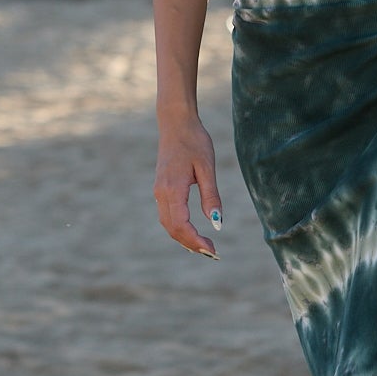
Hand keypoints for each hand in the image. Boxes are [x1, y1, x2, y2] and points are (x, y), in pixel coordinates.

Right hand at [154, 114, 222, 259]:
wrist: (175, 123)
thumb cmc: (194, 141)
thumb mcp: (207, 168)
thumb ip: (211, 196)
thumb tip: (217, 223)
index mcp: (173, 189)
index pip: (181, 225)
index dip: (196, 241)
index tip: (213, 249)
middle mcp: (162, 193)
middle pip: (173, 229)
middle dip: (191, 244)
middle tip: (213, 252)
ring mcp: (159, 191)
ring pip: (168, 224)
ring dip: (184, 238)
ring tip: (205, 246)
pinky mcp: (161, 189)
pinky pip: (167, 216)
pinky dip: (179, 228)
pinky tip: (193, 232)